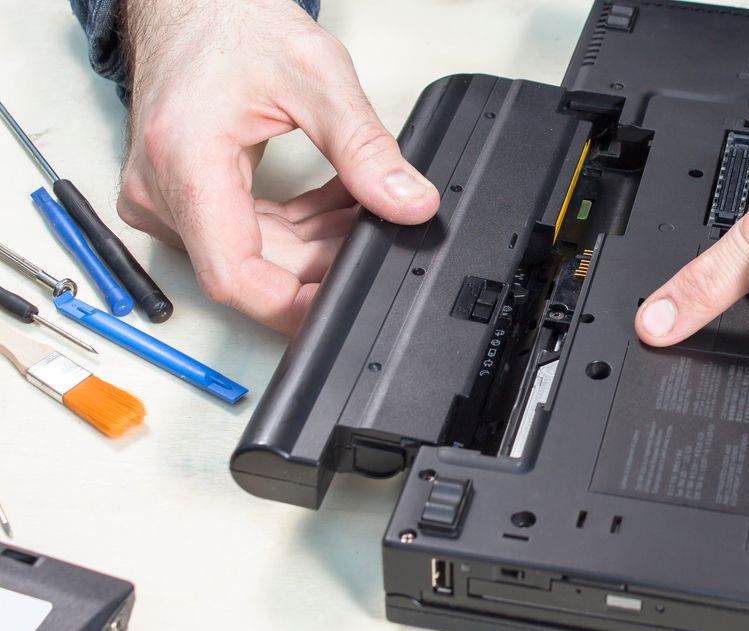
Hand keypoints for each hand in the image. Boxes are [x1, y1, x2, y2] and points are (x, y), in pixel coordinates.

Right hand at [116, 0, 438, 332]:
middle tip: (378, 232)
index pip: (234, 274)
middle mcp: (162, 190)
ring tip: (365, 206)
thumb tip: (409, 204)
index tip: (343, 304)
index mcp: (183, 161)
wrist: (194, 2)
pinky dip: (299, 225)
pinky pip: (247, 233)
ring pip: (256, 255)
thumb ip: (366, 150)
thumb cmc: (233, 22)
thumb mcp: (317, 79)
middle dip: (324, 262)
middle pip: (254, 268)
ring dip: (317, 242)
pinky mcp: (182, 196)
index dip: (292, 305)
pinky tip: (337, 202)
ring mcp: (167, 197)